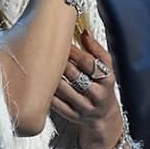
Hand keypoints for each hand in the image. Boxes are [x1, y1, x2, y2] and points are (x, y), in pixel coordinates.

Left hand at [50, 31, 121, 148]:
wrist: (104, 115)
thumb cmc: (102, 85)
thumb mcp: (106, 68)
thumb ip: (97, 50)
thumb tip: (84, 32)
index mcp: (107, 80)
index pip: (89, 63)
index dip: (75, 52)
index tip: (63, 41)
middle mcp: (98, 95)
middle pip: (75, 75)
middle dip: (61, 61)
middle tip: (48, 50)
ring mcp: (85, 108)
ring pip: (63, 89)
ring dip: (52, 76)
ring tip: (42, 64)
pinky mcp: (73, 116)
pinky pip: (56, 103)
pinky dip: (48, 92)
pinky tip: (42, 82)